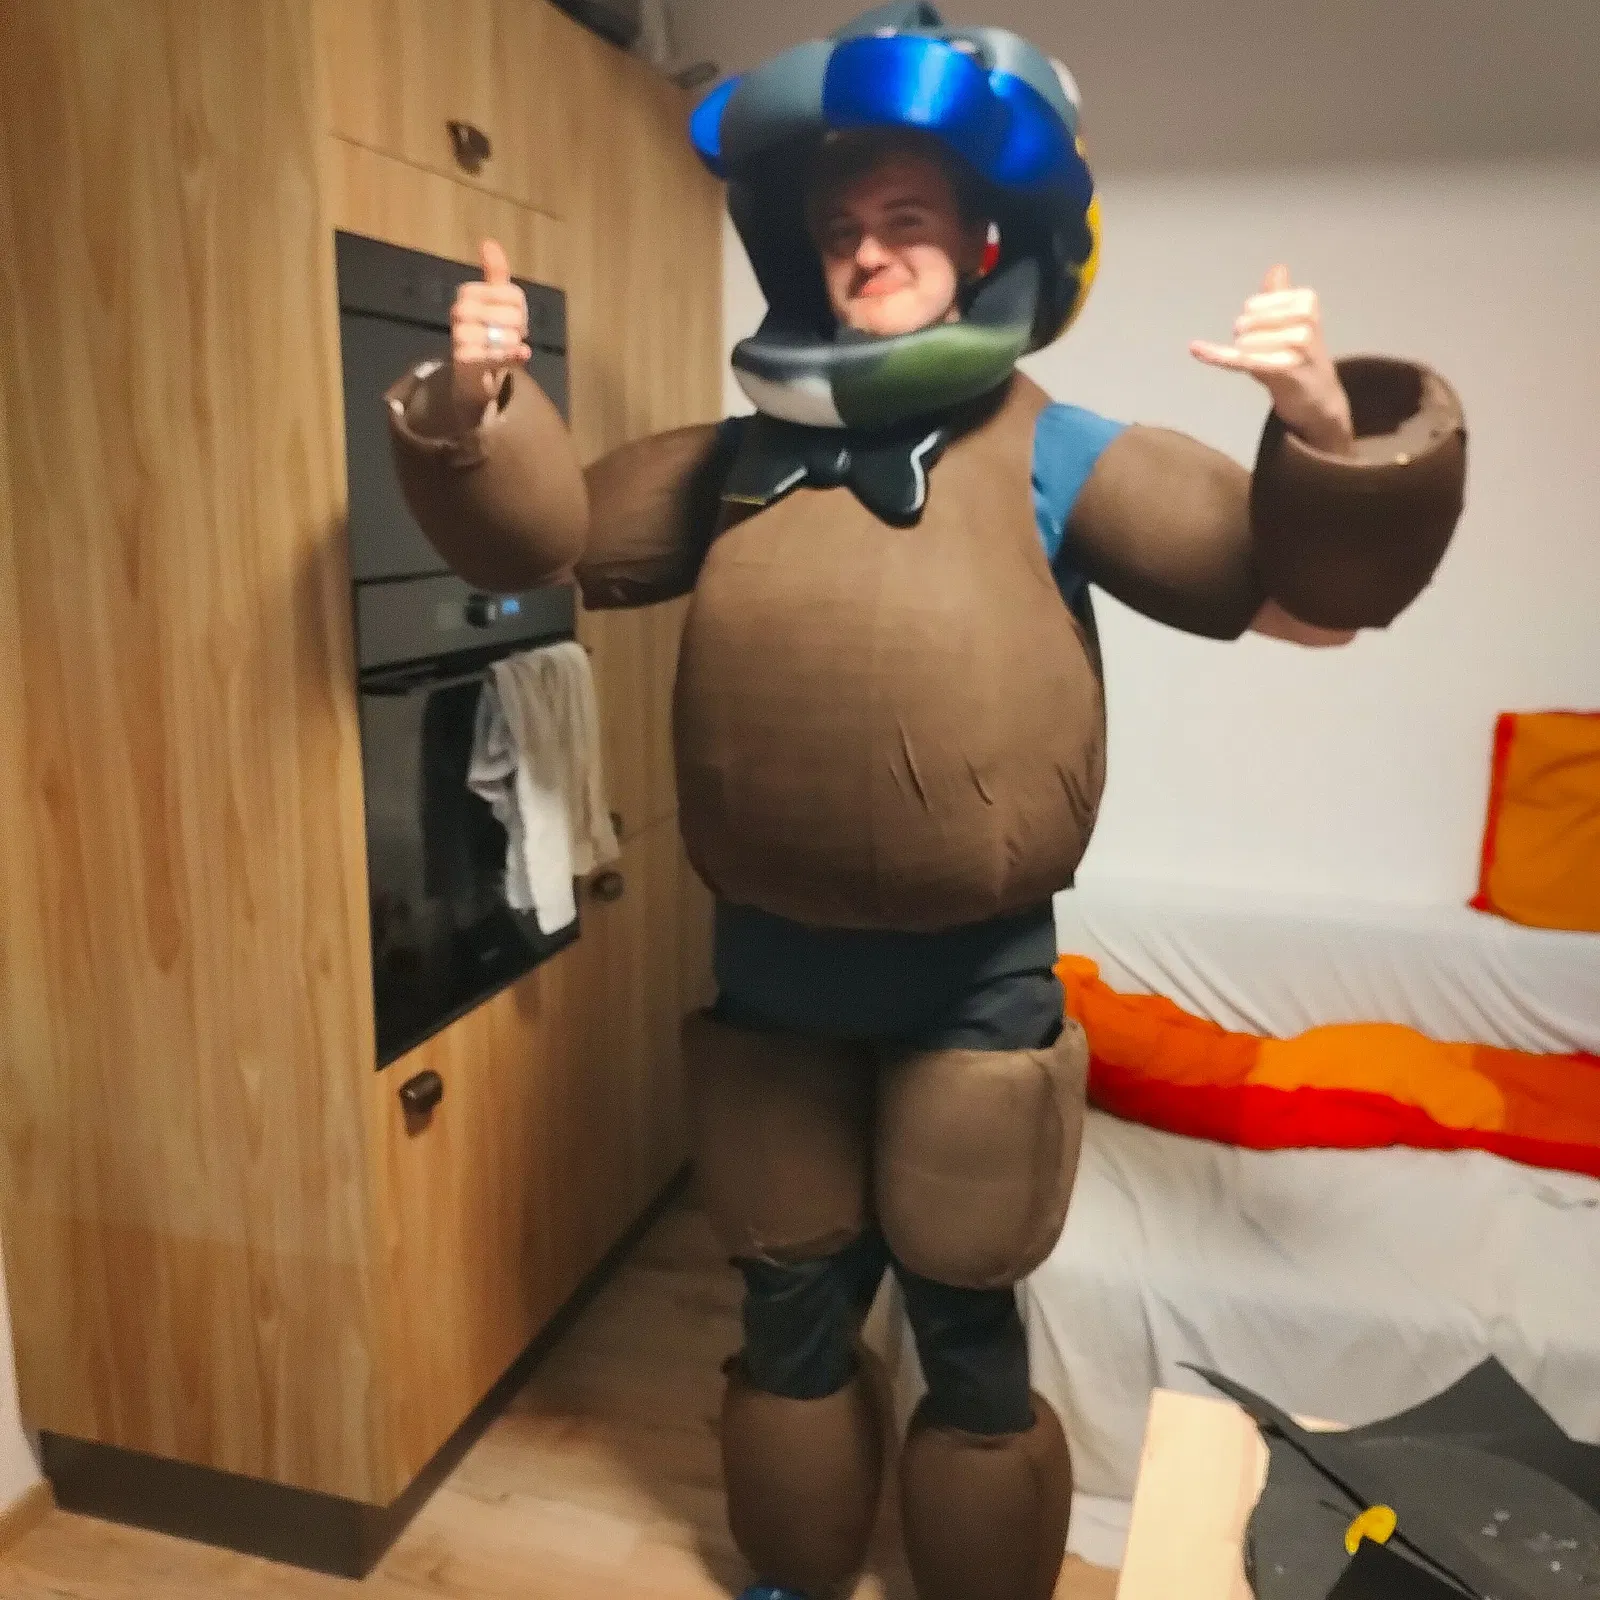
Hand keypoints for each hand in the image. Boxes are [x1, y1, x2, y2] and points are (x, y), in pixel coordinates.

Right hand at [450, 238, 532, 428]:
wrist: (470, 373)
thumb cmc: (485, 333)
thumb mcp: (493, 301)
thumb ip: (495, 274)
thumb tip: (488, 242)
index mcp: (467, 292)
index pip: (514, 295)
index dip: (521, 309)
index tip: (512, 318)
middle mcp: (459, 310)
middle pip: (513, 316)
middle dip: (519, 330)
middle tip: (509, 337)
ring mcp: (460, 335)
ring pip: (509, 337)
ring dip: (515, 346)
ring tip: (504, 349)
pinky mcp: (465, 359)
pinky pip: (499, 355)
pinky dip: (515, 356)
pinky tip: (521, 354)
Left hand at [1191, 264, 1353, 453]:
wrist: (1318, 395)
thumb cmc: (1300, 355)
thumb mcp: (1293, 320)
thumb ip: (1280, 295)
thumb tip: (1277, 268)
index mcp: (1306, 300)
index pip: (1253, 305)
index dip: (1253, 321)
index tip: (1271, 333)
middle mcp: (1305, 319)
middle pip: (1245, 323)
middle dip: (1247, 338)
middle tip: (1268, 352)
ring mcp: (1297, 344)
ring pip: (1243, 343)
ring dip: (1246, 356)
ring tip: (1269, 363)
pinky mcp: (1284, 369)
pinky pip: (1242, 359)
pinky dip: (1216, 355)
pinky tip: (1196, 349)